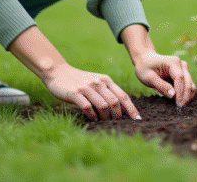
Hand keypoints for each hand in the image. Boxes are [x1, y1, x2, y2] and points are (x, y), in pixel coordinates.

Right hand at [8, 25, 139, 120]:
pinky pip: (88, 107)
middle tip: (116, 123)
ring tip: (104, 122)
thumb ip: (108, 92)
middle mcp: (98, 83)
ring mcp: (86, 88)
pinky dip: (92, 116)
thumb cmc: (79, 81)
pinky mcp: (75, 93)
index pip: (123, 96)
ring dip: (105, 117)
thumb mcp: (96, 83)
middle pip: (115, 102)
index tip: (137, 120)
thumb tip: (122, 111)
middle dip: (117, 116)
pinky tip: (93, 119)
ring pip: (103, 105)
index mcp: (106, 80)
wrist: (58, 72)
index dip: (131, 109)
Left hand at [133, 51, 195, 108]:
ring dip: (187, 97)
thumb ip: (161, 86)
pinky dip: (186, 94)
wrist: (146, 61)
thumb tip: (173, 95)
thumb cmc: (145, 68)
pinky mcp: (184, 74)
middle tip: (180, 110)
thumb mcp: (148, 78)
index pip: (180, 78)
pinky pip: (189, 86)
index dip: (180, 93)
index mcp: (173, 62)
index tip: (178, 105)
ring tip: (179, 108)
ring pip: (191, 85)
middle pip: (188, 82)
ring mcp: (184, 69)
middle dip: (185, 97)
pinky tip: (179, 102)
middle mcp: (181, 64)